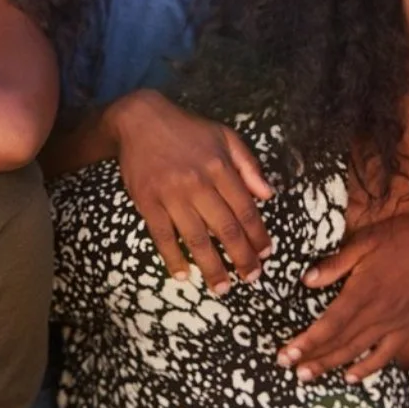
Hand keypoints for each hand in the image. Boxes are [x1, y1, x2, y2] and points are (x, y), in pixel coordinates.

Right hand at [107, 89, 273, 294]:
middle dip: (241, 258)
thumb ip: (249, 166)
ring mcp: (171, 195)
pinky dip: (173, 258)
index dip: (258, 235)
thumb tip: (268, 195)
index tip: (266, 254)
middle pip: (225, 229)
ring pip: (196, 238)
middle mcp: (198, 184)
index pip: (245, 209)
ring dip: (211, 267)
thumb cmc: (187, 130)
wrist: (140, 120)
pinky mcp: (148, 202)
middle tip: (252, 279)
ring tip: (223, 287)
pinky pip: (163, 236)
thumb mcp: (225, 137)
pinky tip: (183, 274)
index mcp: (220, 168)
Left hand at [280, 201, 408, 382]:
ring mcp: (394, 324)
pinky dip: (367, 368)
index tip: (286, 354)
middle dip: (311, 358)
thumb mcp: (365, 242)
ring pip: (357, 352)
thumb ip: (335, 264)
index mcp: (363, 292)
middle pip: (339, 343)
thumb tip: (306, 281)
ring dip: (331, 366)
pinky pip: (385, 355)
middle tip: (288, 368)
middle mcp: (377, 314)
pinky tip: (351, 376)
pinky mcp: (408, 327)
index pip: (328, 325)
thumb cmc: (405, 238)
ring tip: (308, 376)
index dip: (306, 342)